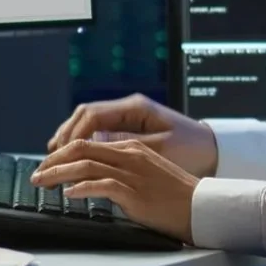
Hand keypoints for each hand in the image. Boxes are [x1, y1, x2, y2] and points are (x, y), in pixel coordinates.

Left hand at [31, 138, 199, 242]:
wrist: (202, 207)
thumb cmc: (176, 196)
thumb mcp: (147, 174)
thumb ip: (123, 171)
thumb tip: (95, 179)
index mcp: (131, 148)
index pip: (87, 143)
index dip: (62, 153)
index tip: (48, 165)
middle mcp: (129, 155)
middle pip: (80, 150)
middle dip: (53, 161)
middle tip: (36, 174)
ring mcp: (131, 173)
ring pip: (84, 166)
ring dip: (57, 174)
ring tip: (42, 183)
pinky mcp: (134, 193)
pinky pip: (101, 185)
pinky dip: (80, 188)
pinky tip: (68, 194)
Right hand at [48, 93, 218, 176]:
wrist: (215, 148)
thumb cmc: (193, 150)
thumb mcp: (160, 149)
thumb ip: (126, 146)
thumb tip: (93, 146)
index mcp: (135, 108)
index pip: (92, 115)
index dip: (72, 134)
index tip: (59, 153)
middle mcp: (129, 107)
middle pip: (85, 115)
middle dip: (65, 135)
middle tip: (50, 158)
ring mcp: (129, 116)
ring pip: (89, 121)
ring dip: (71, 137)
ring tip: (55, 156)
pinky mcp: (130, 127)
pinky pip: (99, 130)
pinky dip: (83, 140)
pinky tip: (75, 155)